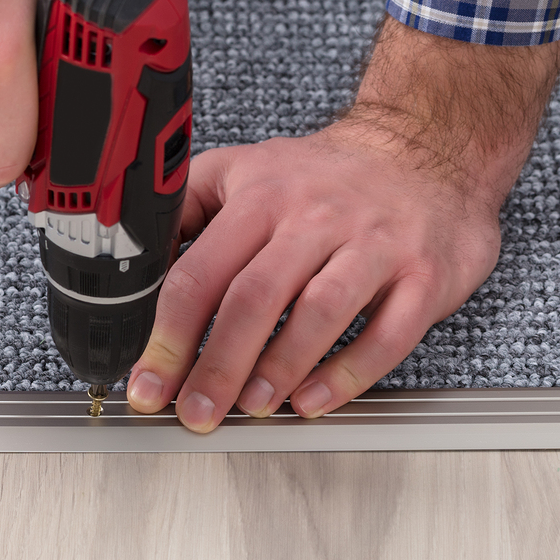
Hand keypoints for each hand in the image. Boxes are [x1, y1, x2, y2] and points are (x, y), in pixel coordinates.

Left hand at [127, 17, 559, 430]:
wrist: (425, 149)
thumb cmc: (326, 177)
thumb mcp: (245, 170)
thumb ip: (189, 213)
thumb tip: (135, 270)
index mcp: (262, 195)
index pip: (201, 270)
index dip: (168, 334)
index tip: (150, 381)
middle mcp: (316, 217)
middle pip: (255, 297)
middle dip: (216, 365)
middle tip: (195, 410)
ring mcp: (374, 245)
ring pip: (320, 312)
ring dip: (278, 369)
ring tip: (250, 406)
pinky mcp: (423, 275)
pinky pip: (387, 333)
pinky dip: (348, 374)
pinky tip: (314, 401)